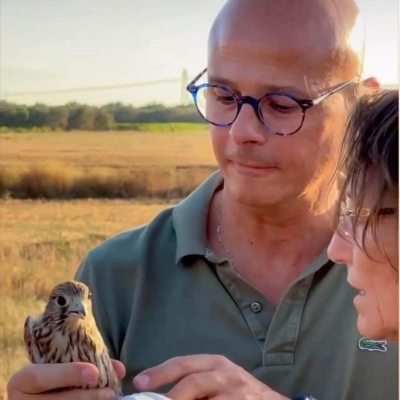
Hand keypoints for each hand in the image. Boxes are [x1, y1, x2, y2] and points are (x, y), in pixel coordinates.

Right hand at [7, 360, 124, 399]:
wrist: (44, 393)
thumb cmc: (57, 375)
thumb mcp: (61, 365)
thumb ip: (87, 362)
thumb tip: (119, 369)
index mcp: (22, 381)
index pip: (40, 377)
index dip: (68, 374)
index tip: (94, 373)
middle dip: (87, 398)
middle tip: (111, 394)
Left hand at [132, 355, 288, 399]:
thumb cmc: (239, 390)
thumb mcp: (219, 379)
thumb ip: (195, 383)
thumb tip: (161, 394)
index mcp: (215, 362)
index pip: (184, 363)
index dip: (160, 372)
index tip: (139, 382)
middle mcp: (225, 373)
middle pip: (192, 382)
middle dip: (170, 396)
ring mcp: (235, 392)